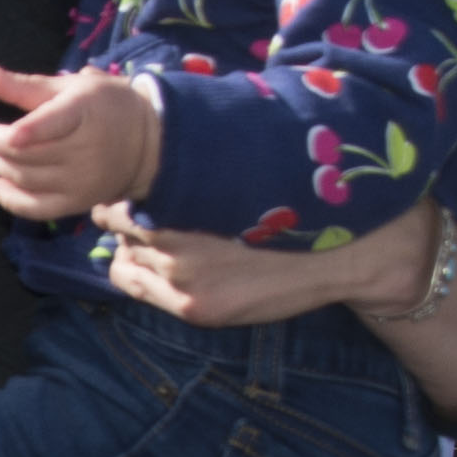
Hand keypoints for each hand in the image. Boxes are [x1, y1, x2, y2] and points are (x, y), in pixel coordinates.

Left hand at [0, 62, 162, 220]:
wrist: (147, 144)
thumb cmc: (103, 106)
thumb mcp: (71, 88)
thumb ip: (27, 86)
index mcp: (84, 112)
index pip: (51, 124)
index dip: (24, 131)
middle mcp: (85, 150)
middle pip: (26, 153)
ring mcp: (82, 181)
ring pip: (26, 178)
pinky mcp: (79, 203)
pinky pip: (37, 208)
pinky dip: (11, 199)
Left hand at [103, 191, 440, 327]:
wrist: (341, 252)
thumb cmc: (294, 201)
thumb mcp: (242, 171)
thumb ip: (196, 164)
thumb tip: (155, 149)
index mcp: (186, 193)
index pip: (121, 191)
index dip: (124, 186)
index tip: (134, 183)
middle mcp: (175, 238)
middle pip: (115, 224)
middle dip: (124, 215)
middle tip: (143, 210)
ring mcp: (183, 278)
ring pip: (122, 259)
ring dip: (132, 248)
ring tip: (157, 239)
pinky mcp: (196, 308)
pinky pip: (138, 288)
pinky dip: (141, 274)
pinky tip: (162, 265)